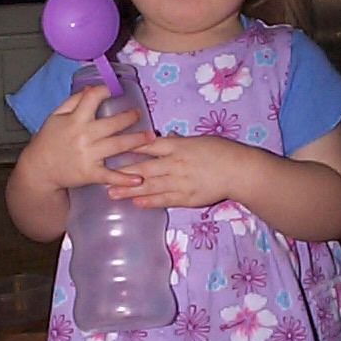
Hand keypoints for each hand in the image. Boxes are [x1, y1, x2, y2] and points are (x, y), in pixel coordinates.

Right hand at [20, 85, 153, 191]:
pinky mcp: (90, 173)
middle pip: (113, 123)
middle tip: (140, 114)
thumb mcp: (55, 117)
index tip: (116, 89)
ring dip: (137, 141)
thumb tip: (90, 87)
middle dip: (130, 117)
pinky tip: (138, 179)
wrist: (39, 169)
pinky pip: (110, 175)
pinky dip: (125, 179)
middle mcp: (83, 135)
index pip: (92, 98)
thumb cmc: (48, 141)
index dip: (105, 90)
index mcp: (75, 119)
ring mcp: (88, 155)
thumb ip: (72, 101)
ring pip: (118, 145)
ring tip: (150, 136)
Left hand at [107, 133, 242, 208]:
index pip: (148, 146)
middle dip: (121, 172)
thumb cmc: (221, 151)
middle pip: (143, 167)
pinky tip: (135, 203)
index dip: (128, 148)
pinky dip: (149, 201)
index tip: (111, 149)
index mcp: (178, 146)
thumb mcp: (199, 140)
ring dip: (129, 189)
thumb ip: (181, 141)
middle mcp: (175, 163)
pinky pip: (164, 199)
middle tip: (101, 176)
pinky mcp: (186, 197)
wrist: (239, 170)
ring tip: (111, 193)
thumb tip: (168, 137)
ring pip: (149, 185)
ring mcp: (180, 181)